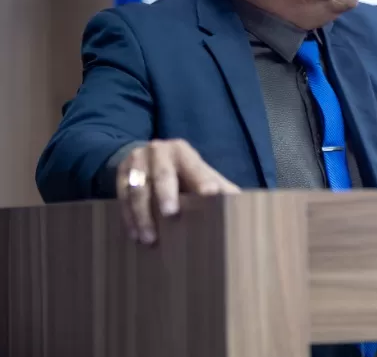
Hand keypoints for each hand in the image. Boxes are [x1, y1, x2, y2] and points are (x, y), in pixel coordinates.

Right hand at [117, 139, 239, 243]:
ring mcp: (137, 161)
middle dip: (166, 193)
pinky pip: (121, 197)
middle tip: (171, 214)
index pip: (195, 168)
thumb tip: (242, 203)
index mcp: (184, 152)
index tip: (210, 194)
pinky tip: (135, 235)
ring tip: (150, 238)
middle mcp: (159, 152)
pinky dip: (128, 218)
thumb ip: (219, 186)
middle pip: (163, 174)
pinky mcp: (121, 174)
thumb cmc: (181, 172)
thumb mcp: (200, 174)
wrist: (145, 157)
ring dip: (143, 215)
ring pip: (138, 188)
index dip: (202, 180)